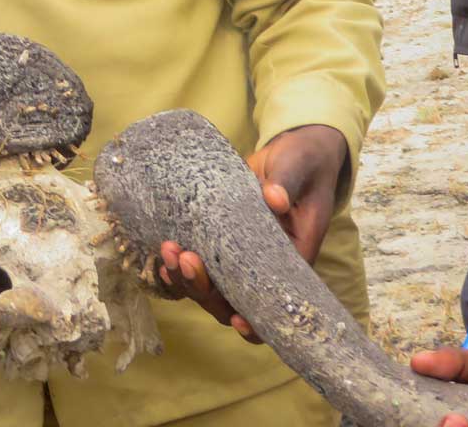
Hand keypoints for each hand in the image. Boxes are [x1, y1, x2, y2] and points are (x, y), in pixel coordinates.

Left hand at [158, 124, 347, 343]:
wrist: (291, 151)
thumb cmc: (303, 162)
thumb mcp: (298, 167)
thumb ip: (287, 181)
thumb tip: (275, 198)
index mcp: (294, 255)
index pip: (276, 300)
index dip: (257, 316)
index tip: (236, 317)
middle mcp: (266, 264)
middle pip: (237, 300)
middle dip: (207, 290)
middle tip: (187, 258)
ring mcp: (242, 254)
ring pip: (215, 288)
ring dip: (189, 279)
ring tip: (169, 250)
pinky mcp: (223, 240)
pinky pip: (204, 265)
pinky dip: (182, 270)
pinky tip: (164, 260)